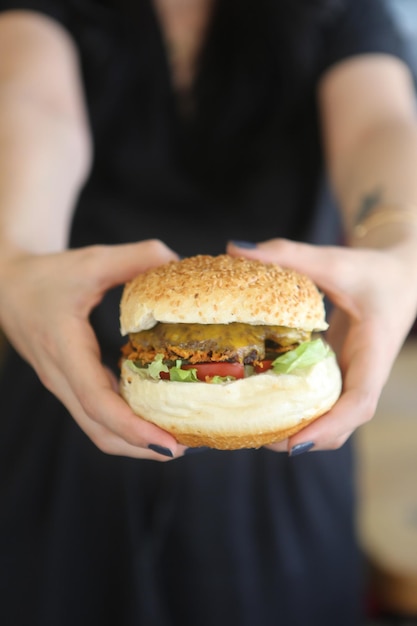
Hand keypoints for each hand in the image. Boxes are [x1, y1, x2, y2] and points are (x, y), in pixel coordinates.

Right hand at [0, 240, 185, 459]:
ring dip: (135, 441)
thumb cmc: (47, 275)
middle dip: (142, 447)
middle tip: (188, 448)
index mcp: (65, 350)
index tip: (169, 443)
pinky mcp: (71, 383)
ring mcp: (64, 384)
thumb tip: (178, 261)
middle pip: (101, 430)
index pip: (98, 403)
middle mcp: (62, 377)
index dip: (133, 428)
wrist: (7, 286)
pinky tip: (154, 416)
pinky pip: (97, 415)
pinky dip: (126, 424)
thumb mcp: (91, 260)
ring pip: (98, 428)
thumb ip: (136, 257)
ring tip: (177, 439)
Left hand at [227, 238, 416, 453]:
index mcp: (374, 353)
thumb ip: (289, 253)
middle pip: (342, 425)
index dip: (329, 427)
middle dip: (306, 439)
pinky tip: (265, 406)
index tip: (294, 443)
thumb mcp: (334, 259)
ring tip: (255, 430)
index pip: (359, 402)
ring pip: (333, 420)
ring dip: (300, 432)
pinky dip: (299, 414)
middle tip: (258, 440)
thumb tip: (237, 248)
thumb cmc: (372, 270)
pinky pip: (324, 404)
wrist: (400, 275)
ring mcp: (354, 377)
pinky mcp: (342, 374)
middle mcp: (365, 374)